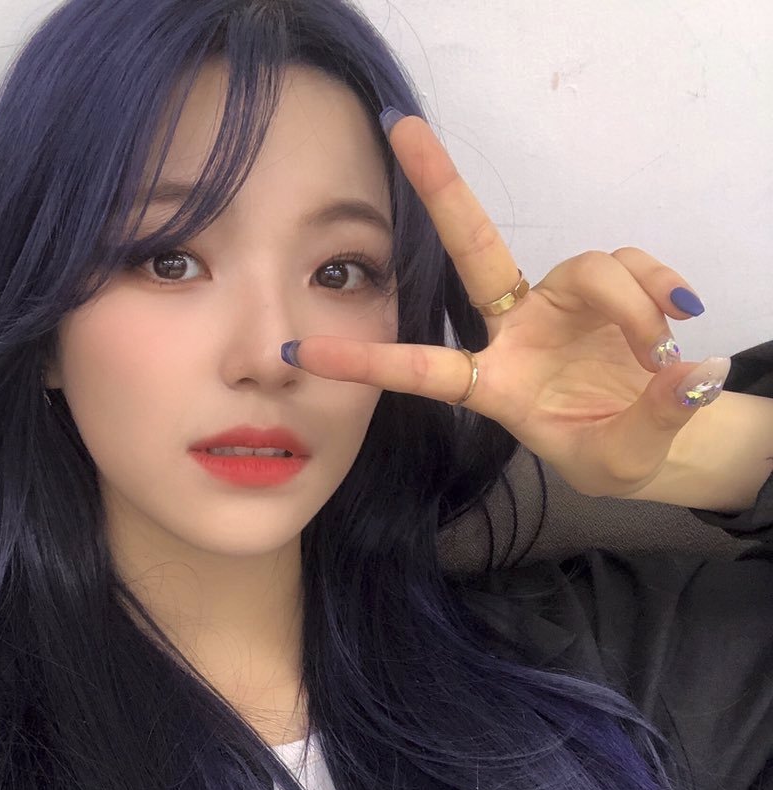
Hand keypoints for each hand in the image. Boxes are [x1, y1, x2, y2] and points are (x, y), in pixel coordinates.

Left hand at [285, 113, 731, 498]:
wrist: (652, 435)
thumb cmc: (610, 454)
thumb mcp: (621, 460)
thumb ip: (651, 421)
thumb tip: (690, 375)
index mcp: (492, 386)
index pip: (419, 369)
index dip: (364, 359)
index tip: (299, 352)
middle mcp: (513, 332)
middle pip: (473, 247)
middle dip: (440, 188)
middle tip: (403, 128)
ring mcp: (556, 304)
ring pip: (585, 266)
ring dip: (630, 301)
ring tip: (658, 352)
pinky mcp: (603, 288)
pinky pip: (629, 262)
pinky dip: (659, 285)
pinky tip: (678, 316)